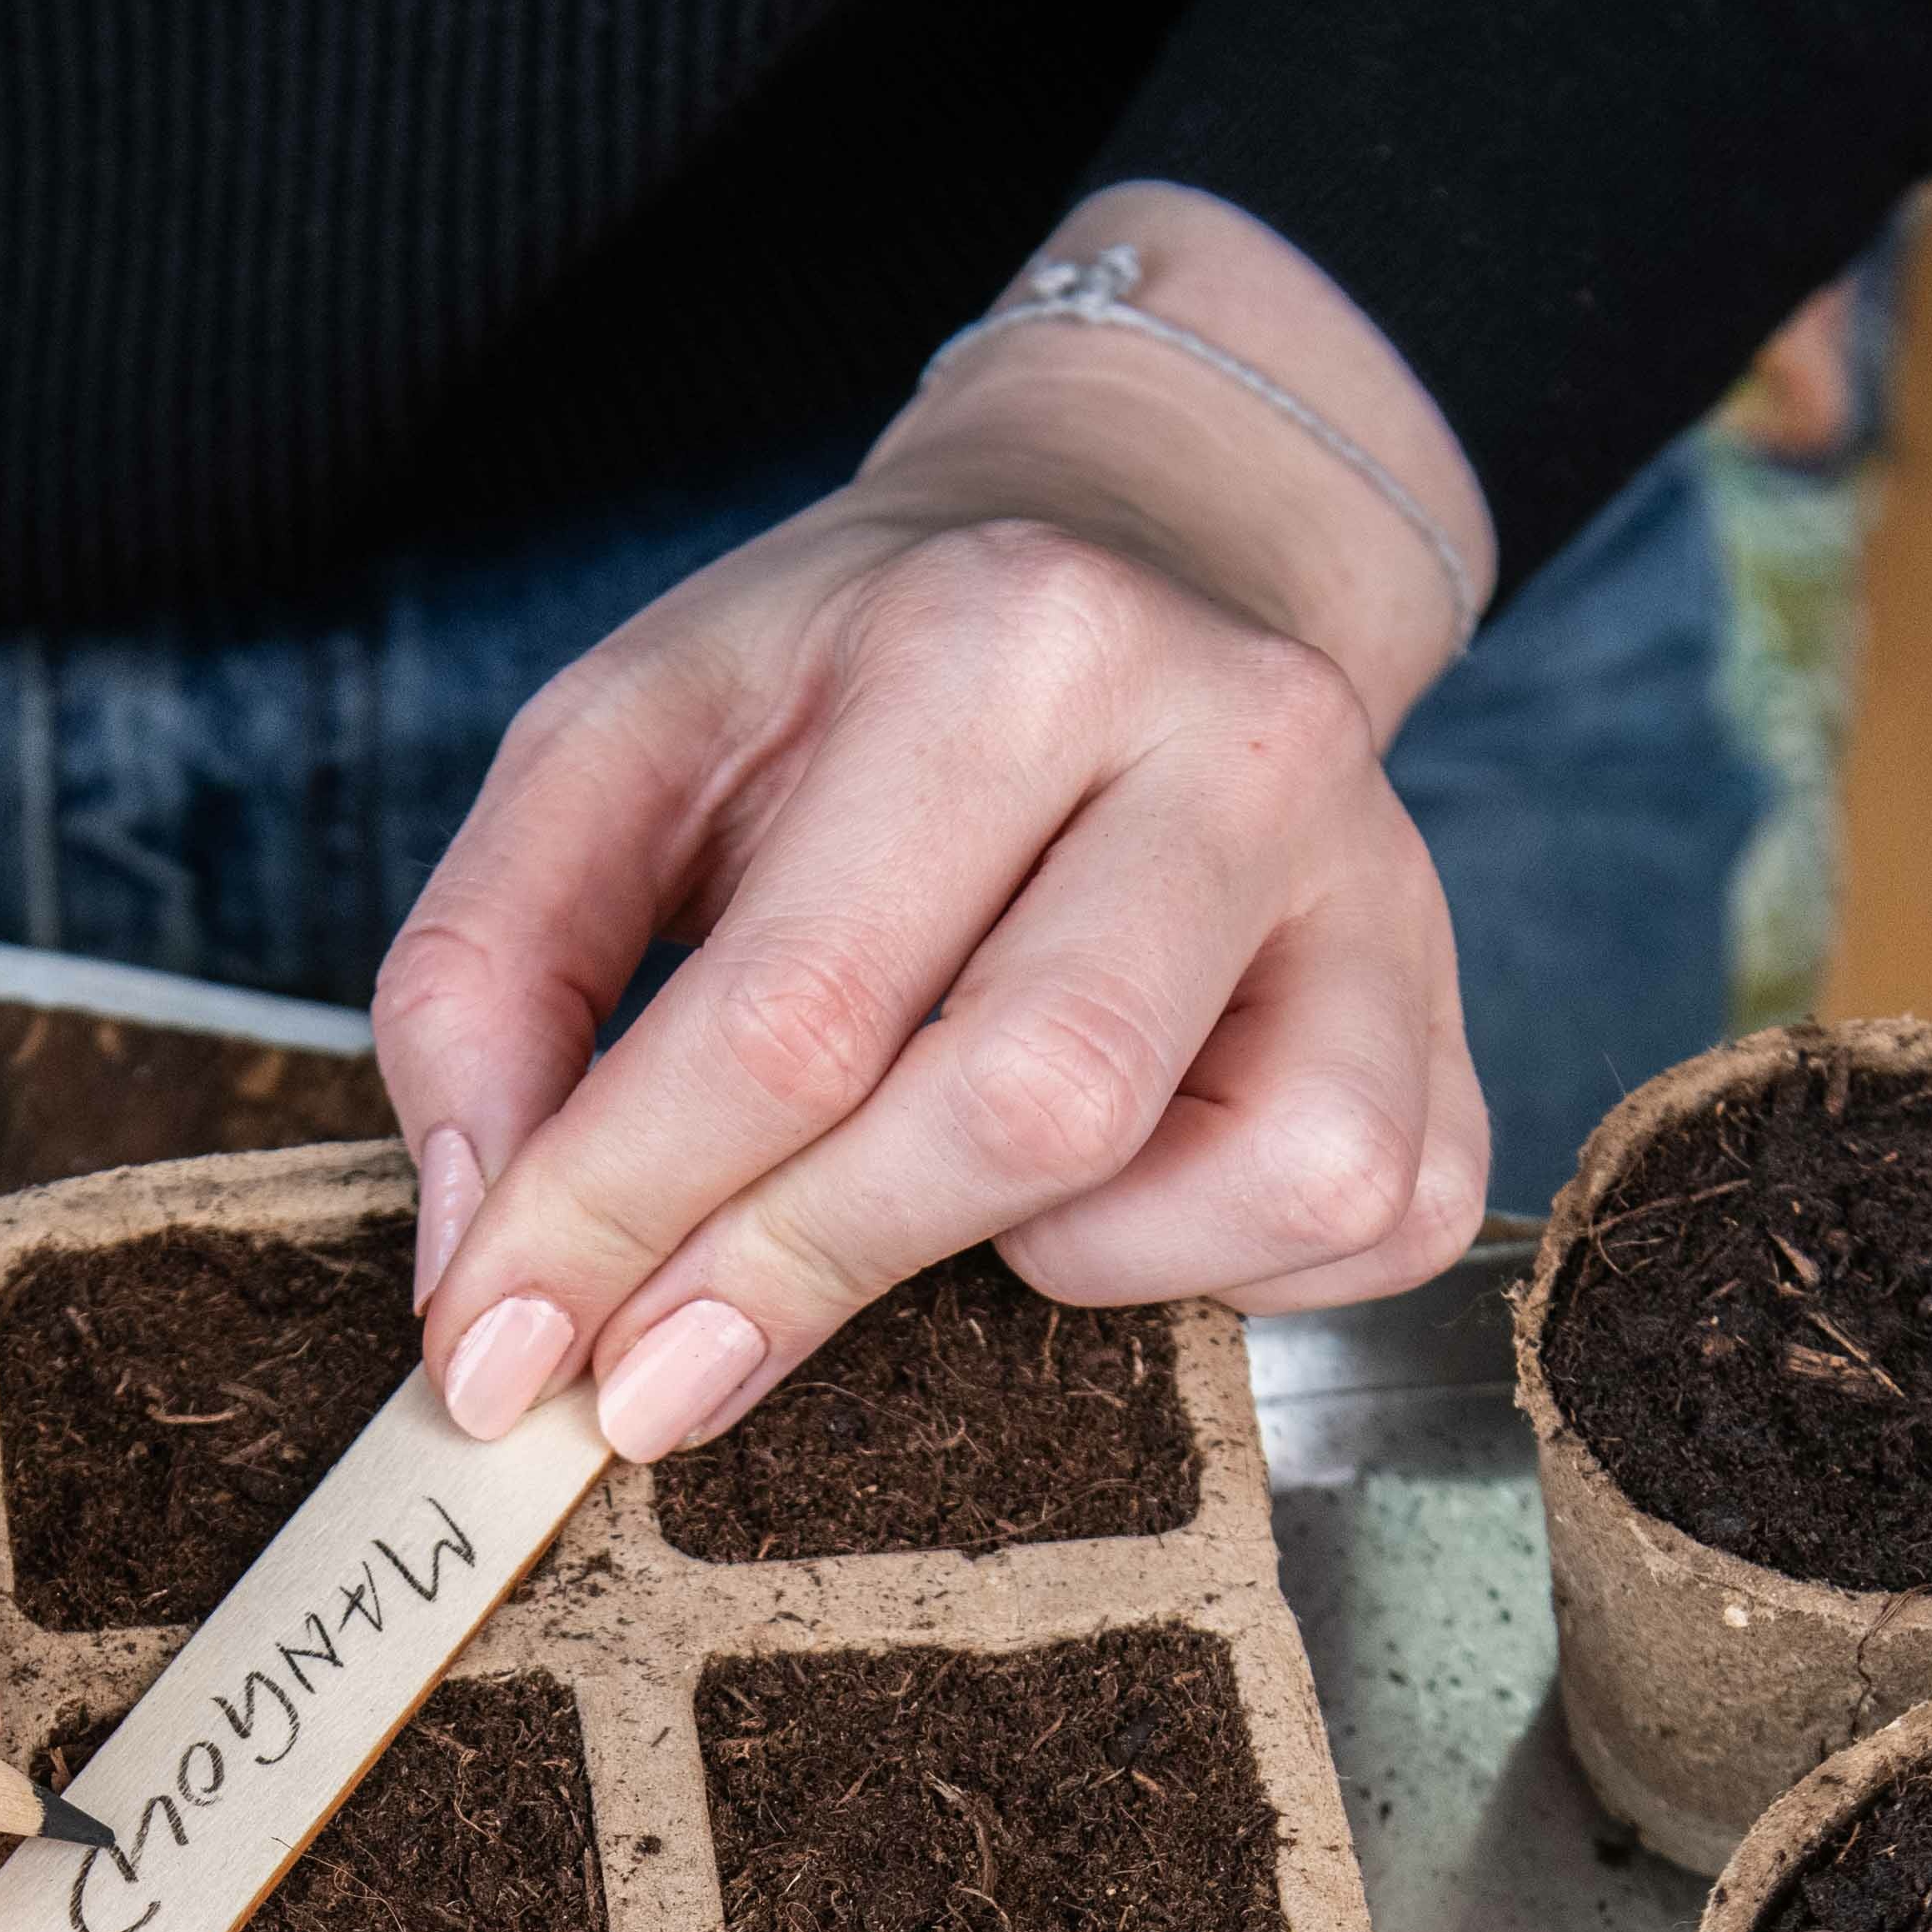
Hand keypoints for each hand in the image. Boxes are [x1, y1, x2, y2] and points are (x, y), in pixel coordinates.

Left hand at [377, 181, 1499, 1457]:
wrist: (1132, 550)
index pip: (796, 1003)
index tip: (497, 1356)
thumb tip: (484, 1268)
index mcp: (1008, 639)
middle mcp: (1235, 742)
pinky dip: (1210, 1274)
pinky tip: (1106, 1189)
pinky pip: (1360, 1229)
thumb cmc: (857, 678)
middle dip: (799, 1276)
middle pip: (1027, 1106)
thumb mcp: (624, 736)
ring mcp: (1381, 888)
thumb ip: (497, 971)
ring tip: (931, 1195)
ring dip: (1048, 1262)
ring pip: (1246, 1185)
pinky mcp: (1447, 1022)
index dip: (623, 1213)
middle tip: (645, 1382)